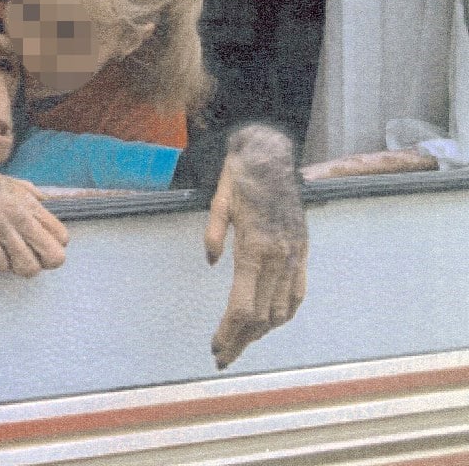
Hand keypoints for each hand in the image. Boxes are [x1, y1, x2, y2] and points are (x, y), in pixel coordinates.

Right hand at [0, 168, 68, 276]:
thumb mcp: (21, 185)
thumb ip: (40, 201)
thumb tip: (59, 209)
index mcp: (31, 203)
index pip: (62, 237)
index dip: (55, 246)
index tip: (43, 245)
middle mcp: (19, 214)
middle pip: (52, 256)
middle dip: (44, 262)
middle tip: (32, 257)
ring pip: (27, 266)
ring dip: (19, 267)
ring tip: (12, 258)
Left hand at [205, 125, 307, 368]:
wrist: (273, 156)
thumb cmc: (240, 178)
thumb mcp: (219, 202)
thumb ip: (213, 234)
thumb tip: (210, 263)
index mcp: (255, 248)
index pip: (242, 307)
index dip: (228, 333)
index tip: (216, 348)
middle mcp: (279, 257)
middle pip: (260, 316)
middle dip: (240, 341)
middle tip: (223, 356)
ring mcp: (295, 256)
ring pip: (282, 309)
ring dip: (261, 332)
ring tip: (242, 343)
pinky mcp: (303, 251)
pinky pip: (298, 292)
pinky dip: (284, 314)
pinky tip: (271, 323)